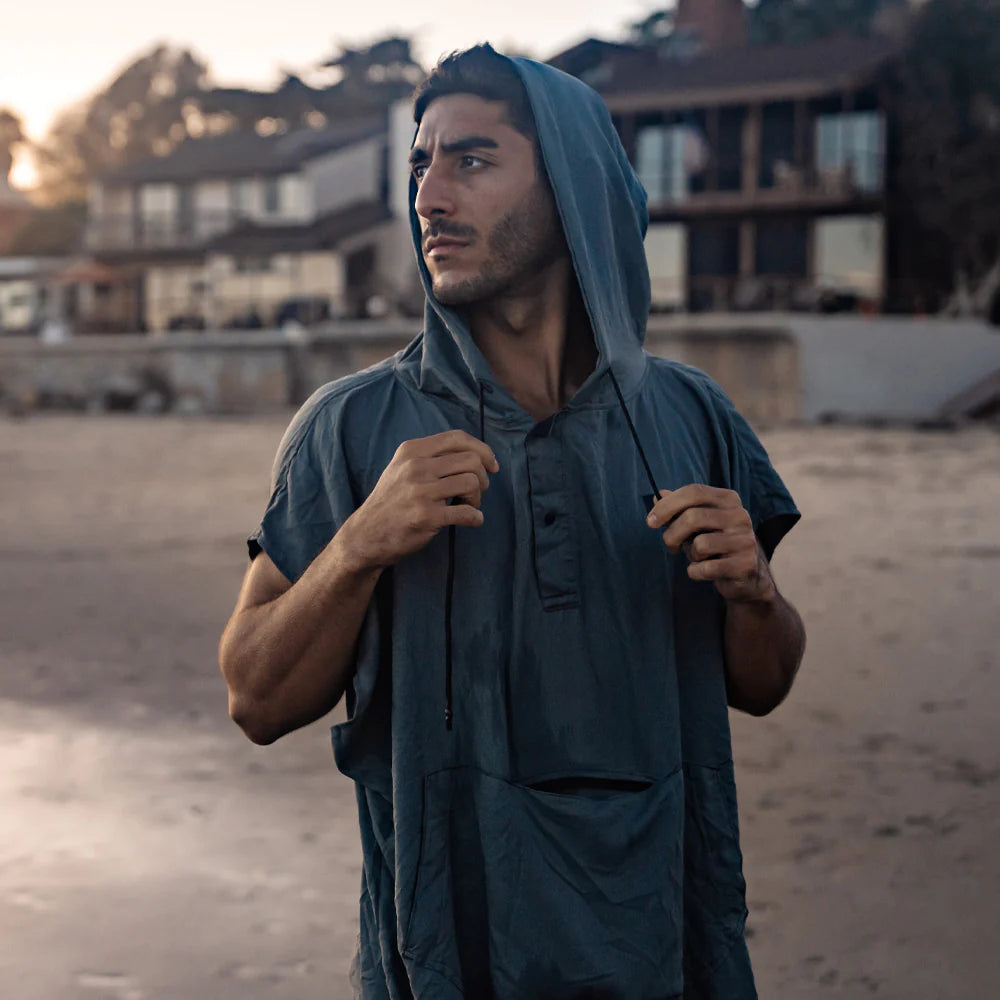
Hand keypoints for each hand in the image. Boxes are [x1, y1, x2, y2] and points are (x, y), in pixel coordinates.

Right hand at [337, 430, 498, 571]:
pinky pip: (467, 512)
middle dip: (482, 477)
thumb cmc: (392, 501)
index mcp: (411, 450)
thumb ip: (431, 457)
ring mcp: (420, 492)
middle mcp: (415, 467)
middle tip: (477, 492)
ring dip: (478, 498)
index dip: (482, 449)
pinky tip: (471, 520)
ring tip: (469, 506)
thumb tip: (475, 454)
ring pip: (472, 483)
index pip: (457, 438)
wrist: (366, 534)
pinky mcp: (426, 516)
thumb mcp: (402, 468)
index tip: (491, 465)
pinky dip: (476, 518)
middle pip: (471, 460)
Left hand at [646, 485, 774, 603]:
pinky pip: (705, 568)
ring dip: (689, 555)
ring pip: (699, 544)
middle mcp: (740, 516)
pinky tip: (703, 571)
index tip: (650, 521)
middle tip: (671, 545)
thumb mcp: (696, 523)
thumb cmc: (715, 543)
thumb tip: (658, 496)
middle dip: (672, 534)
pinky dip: (695, 572)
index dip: (667, 505)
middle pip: (692, 517)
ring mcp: (745, 540)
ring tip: (697, 557)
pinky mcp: (744, 565)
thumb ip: (678, 509)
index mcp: (728, 499)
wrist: (745, 575)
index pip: (694, 492)